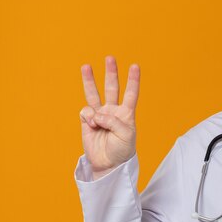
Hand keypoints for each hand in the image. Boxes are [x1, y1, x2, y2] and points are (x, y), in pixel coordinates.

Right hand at [79, 56, 139, 179]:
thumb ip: (113, 122)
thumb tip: (96, 114)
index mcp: (126, 114)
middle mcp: (113, 111)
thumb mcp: (125, 136)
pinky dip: (88, 116)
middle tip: (110, 58)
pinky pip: (86, 111)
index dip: (133, 80)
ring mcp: (99, 115)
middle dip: (111, 73)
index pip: (131, 94)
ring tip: (86, 66)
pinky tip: (92, 124)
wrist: (108, 164)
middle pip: (112, 88)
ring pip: (94, 94)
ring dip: (90, 80)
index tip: (135, 66)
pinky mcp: (87, 121)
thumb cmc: (122, 151)